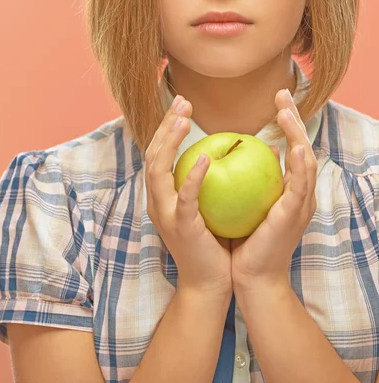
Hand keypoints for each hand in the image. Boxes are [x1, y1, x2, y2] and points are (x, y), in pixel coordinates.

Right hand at [145, 95, 231, 297]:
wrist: (210, 283)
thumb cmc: (214, 242)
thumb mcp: (207, 205)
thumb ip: (210, 179)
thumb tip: (233, 146)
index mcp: (163, 195)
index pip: (159, 153)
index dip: (166, 127)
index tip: (182, 105)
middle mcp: (157, 202)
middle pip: (153, 155)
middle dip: (165, 126)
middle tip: (181, 101)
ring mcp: (166, 215)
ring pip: (158, 171)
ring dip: (170, 142)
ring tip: (183, 119)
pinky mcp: (182, 228)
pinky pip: (185, 199)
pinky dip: (192, 178)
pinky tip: (205, 158)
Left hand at [231, 88, 317, 292]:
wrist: (250, 277)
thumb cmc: (247, 241)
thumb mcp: (253, 204)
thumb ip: (258, 178)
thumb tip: (264, 150)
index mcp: (290, 191)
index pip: (292, 147)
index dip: (287, 123)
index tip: (278, 100)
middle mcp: (300, 195)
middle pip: (302, 148)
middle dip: (295, 119)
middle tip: (283, 93)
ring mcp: (300, 206)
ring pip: (305, 162)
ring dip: (297, 134)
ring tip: (286, 111)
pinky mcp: (292, 217)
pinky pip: (298, 187)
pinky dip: (297, 166)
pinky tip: (291, 145)